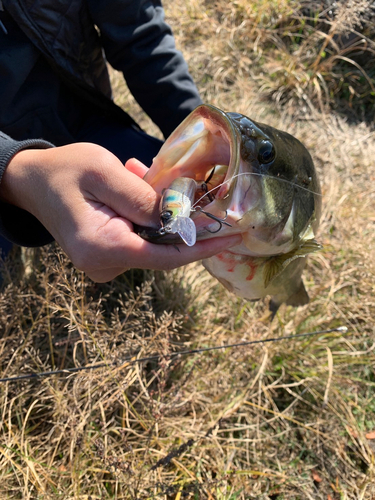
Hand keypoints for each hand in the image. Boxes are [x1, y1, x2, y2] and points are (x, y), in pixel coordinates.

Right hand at [0, 143, 240, 280]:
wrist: (31, 183)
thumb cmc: (63, 171)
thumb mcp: (102, 172)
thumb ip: (141, 197)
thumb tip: (179, 217)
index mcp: (102, 247)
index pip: (166, 257)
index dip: (203, 247)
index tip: (234, 237)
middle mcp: (105, 265)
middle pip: (163, 249)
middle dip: (180, 218)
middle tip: (179, 181)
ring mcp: (105, 264)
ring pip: (153, 241)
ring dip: (158, 211)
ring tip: (137, 175)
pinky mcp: (108, 257)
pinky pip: (140, 238)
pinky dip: (146, 215)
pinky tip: (132, 186)